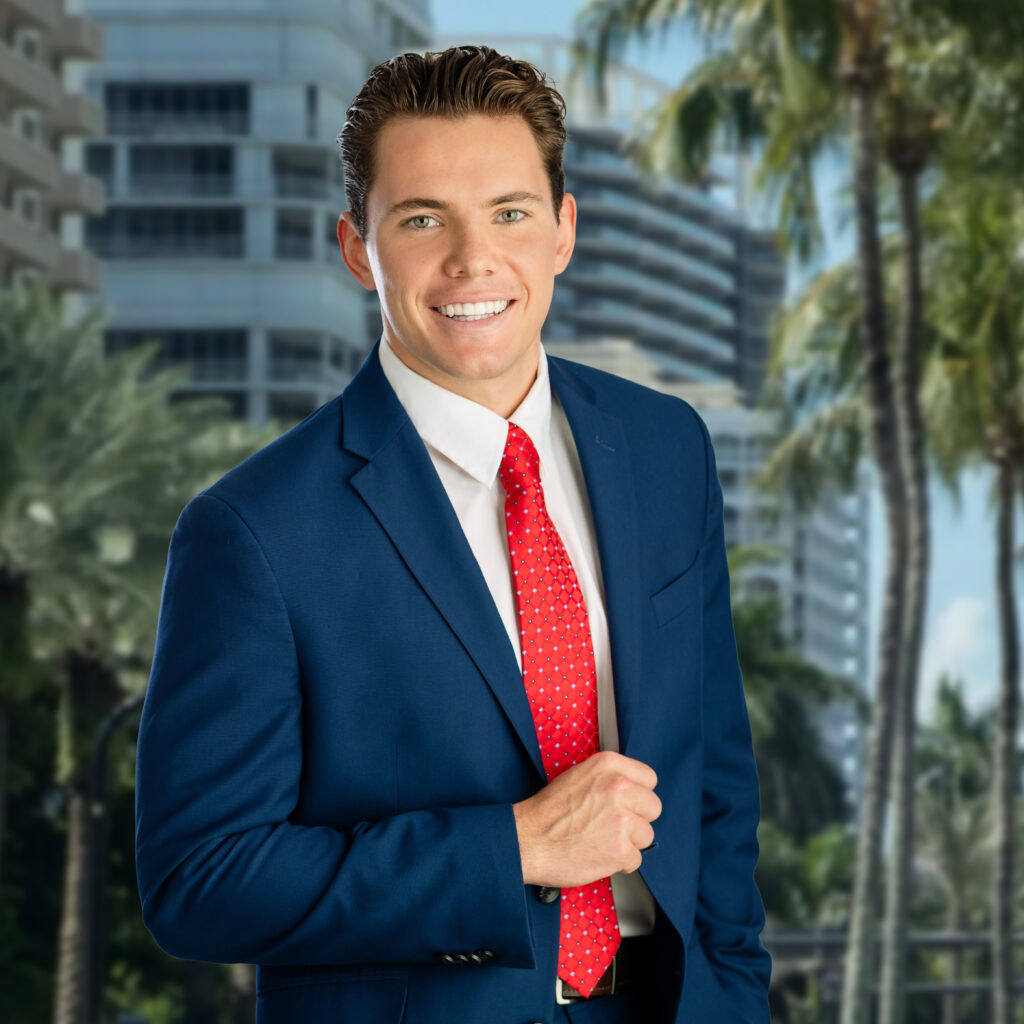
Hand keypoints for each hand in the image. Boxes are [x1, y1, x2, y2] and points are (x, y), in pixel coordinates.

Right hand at [512, 750, 660, 887]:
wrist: (526, 840)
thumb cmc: (547, 813)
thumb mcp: (578, 776)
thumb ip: (608, 779)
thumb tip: (632, 789)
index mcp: (608, 765)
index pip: (648, 778)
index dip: (637, 794)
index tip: (626, 803)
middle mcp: (618, 787)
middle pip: (653, 807)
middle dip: (636, 819)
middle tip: (612, 825)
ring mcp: (621, 819)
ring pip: (646, 835)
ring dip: (628, 842)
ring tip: (601, 840)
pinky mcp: (620, 849)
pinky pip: (636, 859)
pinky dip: (619, 862)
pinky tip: (598, 854)